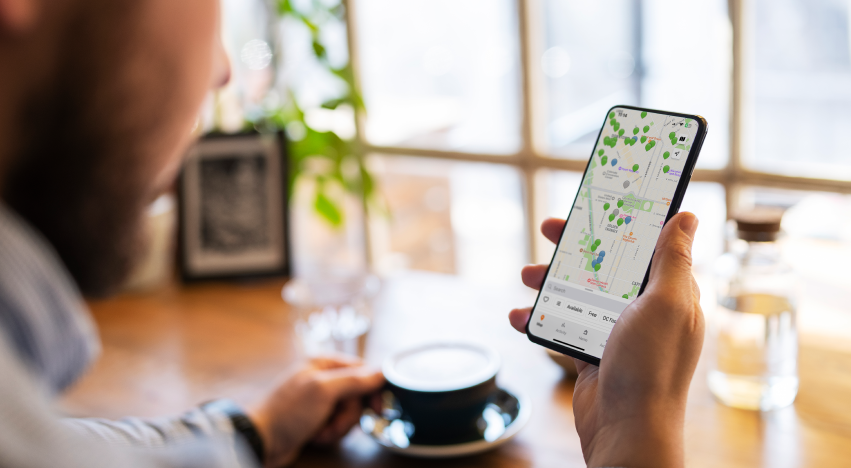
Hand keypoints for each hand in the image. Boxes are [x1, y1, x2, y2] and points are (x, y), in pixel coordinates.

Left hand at [248, 355, 383, 466]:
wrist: (260, 440)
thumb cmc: (286, 412)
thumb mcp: (323, 391)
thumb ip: (355, 380)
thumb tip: (381, 372)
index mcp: (323, 363)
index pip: (362, 370)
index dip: (372, 390)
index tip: (378, 408)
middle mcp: (323, 378)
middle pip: (357, 395)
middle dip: (348, 415)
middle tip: (335, 422)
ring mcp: (319, 400)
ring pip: (349, 413)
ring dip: (338, 427)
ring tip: (321, 431)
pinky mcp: (316, 418)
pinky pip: (337, 425)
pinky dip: (330, 433)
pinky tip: (316, 436)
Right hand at [509, 212, 703, 467]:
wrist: (626, 429)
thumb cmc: (651, 366)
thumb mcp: (666, 302)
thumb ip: (673, 259)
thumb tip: (687, 216)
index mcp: (669, 293)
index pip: (648, 244)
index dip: (624, 220)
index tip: (600, 201)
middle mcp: (644, 309)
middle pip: (606, 264)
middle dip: (575, 247)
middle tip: (549, 228)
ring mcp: (616, 332)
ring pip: (579, 292)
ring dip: (550, 281)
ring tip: (526, 275)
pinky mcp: (591, 353)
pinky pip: (562, 325)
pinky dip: (538, 318)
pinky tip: (517, 314)